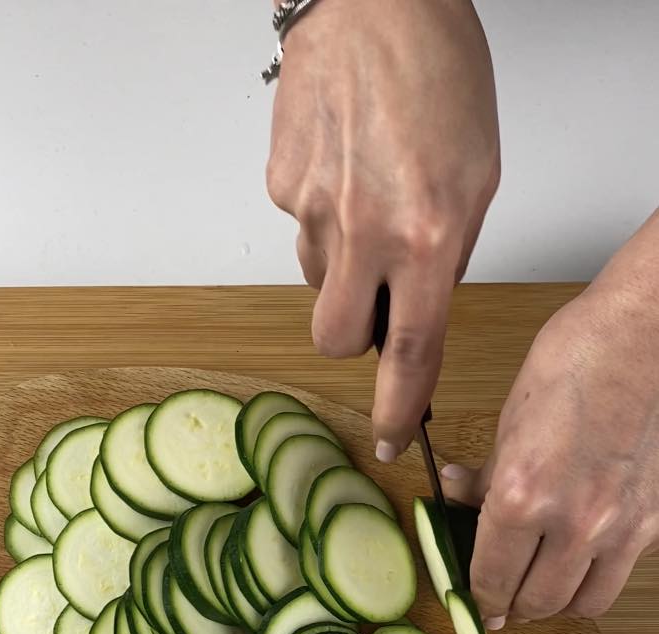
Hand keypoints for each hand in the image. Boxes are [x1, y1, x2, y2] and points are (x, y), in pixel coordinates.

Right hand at [266, 0, 499, 457]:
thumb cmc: (436, 70)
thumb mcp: (479, 175)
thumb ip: (449, 255)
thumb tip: (419, 307)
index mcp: (425, 236)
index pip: (410, 353)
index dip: (399, 408)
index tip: (393, 439)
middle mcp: (363, 232)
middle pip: (336, 340)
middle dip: (355, 336)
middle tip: (376, 298)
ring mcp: (310, 210)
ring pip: (318, 283)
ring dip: (342, 268)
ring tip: (368, 201)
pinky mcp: (279, 185)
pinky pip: (299, 230)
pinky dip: (322, 216)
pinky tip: (345, 168)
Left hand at [441, 230, 658, 623]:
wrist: (646, 335)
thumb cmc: (578, 360)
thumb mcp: (511, 419)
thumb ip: (487, 475)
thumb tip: (457, 497)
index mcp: (525, 497)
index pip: (491, 578)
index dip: (479, 598)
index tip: (476, 602)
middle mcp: (575, 523)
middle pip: (536, 603)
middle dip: (512, 607)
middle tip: (502, 599)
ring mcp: (621, 526)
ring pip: (583, 603)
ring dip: (557, 602)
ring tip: (542, 586)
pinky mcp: (654, 521)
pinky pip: (620, 573)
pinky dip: (595, 576)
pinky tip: (582, 556)